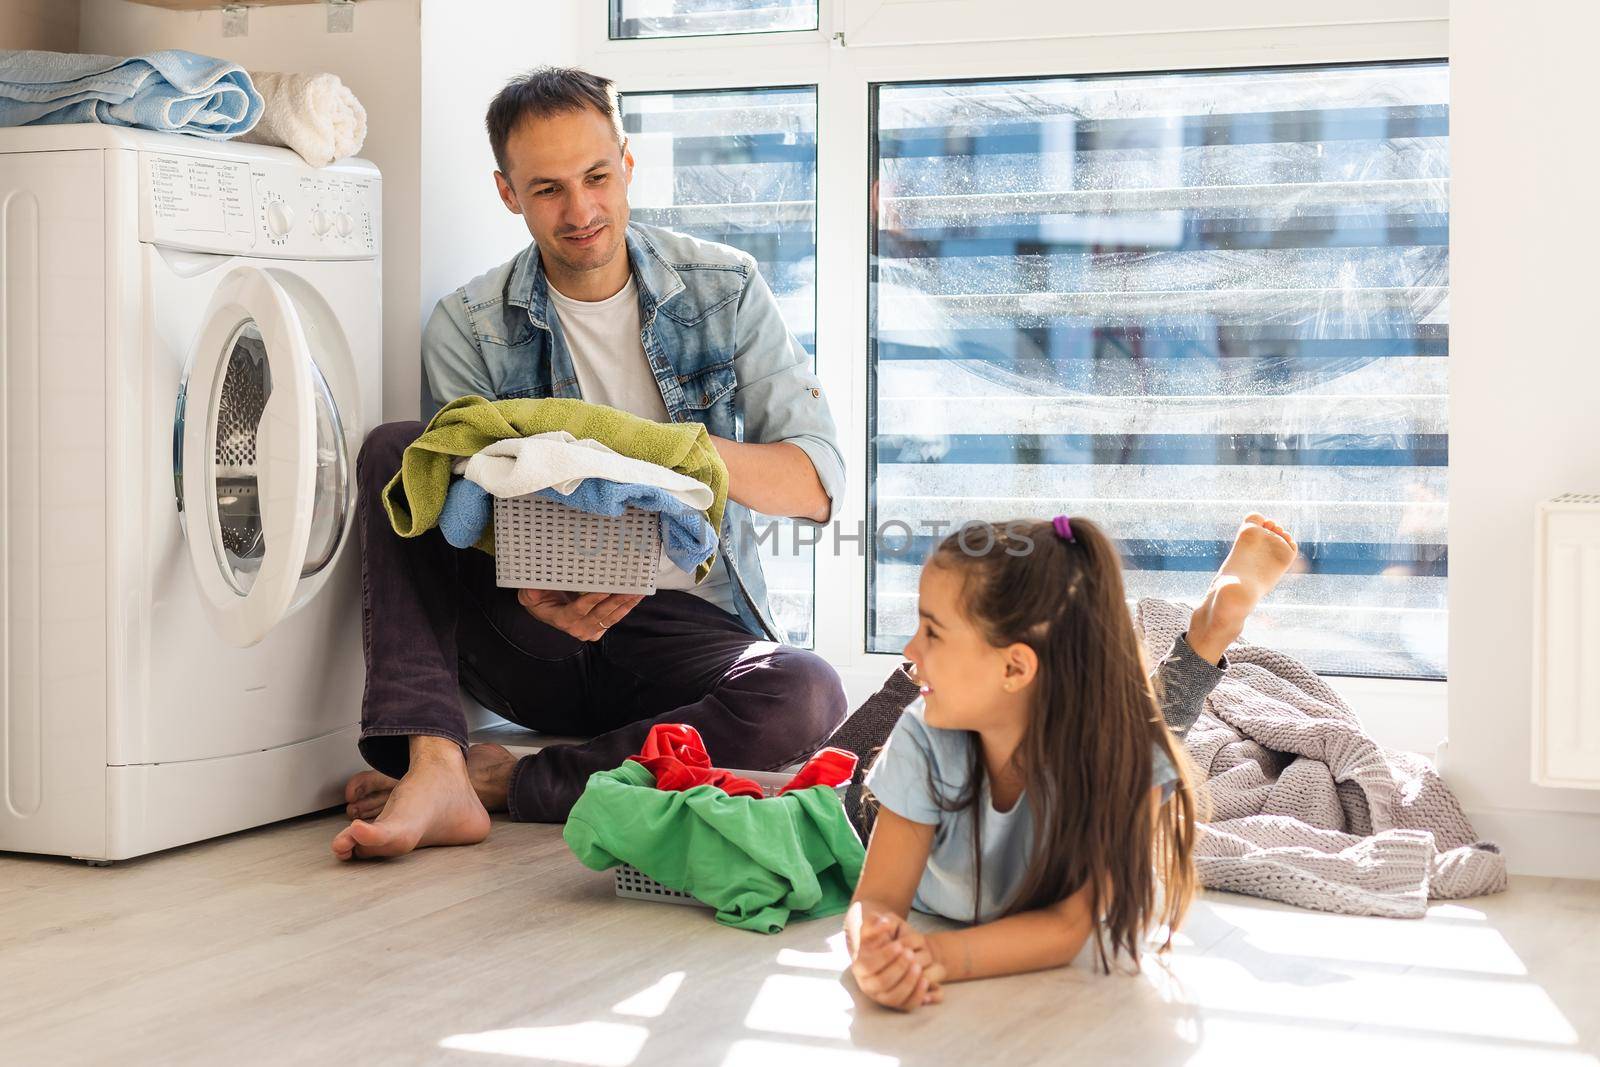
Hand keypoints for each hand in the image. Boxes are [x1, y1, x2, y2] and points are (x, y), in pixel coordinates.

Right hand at [516, 588, 642, 640]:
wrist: (545, 609)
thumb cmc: (539, 599)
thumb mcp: (529, 595)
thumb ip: (531, 592)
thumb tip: (533, 589)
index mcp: (562, 619)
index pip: (579, 609)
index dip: (593, 599)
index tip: (606, 589)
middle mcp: (577, 628)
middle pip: (600, 614)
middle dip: (617, 601)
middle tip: (630, 588)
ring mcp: (589, 630)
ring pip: (610, 618)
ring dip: (625, 605)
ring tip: (638, 592)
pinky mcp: (598, 629)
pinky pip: (613, 619)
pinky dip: (625, 608)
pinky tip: (635, 598)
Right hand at [850, 910, 944, 1011]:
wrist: (885, 942)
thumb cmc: (877, 932)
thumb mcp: (872, 921)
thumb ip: (874, 920)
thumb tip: (883, 923)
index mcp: (858, 966)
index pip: (868, 966)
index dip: (885, 956)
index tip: (899, 945)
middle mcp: (867, 985)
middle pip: (881, 983)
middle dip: (898, 969)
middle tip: (911, 954)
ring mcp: (881, 995)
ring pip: (894, 998)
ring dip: (908, 983)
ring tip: (919, 966)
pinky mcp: (896, 1001)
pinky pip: (906, 1006)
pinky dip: (917, 996)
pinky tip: (926, 981)